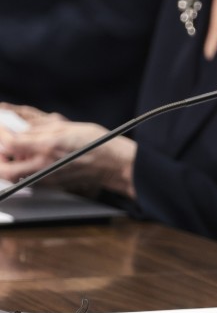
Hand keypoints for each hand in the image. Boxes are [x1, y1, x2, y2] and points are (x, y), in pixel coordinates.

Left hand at [0, 103, 136, 197]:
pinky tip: (28, 160)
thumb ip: (39, 129)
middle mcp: (43, 166)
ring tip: (13, 152)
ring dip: (7, 164)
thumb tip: (20, 129)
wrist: (111, 164)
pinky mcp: (48, 185)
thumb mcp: (67, 128)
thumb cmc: (95, 144)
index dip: (3, 134)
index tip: (4, 128)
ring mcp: (45, 178)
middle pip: (4, 169)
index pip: (10, 143)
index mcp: (47, 147)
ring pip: (13, 177)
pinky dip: (19, 170)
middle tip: (2, 146)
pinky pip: (25, 179)